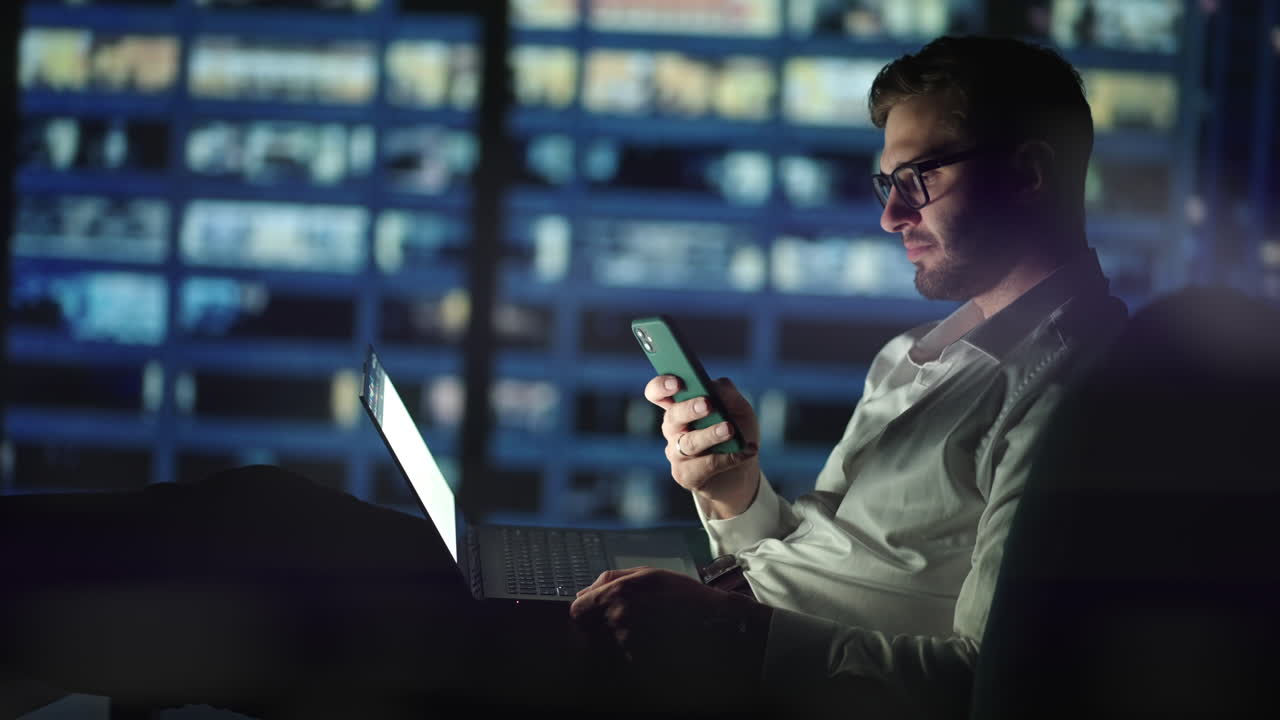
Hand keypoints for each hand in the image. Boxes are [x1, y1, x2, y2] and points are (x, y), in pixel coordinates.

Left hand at [569, 567, 769, 685]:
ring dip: (615, 642)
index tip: (595, 614)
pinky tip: (649, 647)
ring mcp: (628, 642)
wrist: (715, 623)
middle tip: (625, 624)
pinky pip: (621, 659)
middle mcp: (618, 617)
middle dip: (599, 627)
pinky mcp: (638, 661)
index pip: (577, 610)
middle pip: (588, 630)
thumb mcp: (648, 574)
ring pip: (604, 647)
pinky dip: (629, 655)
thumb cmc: (684, 596)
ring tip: (643, 635)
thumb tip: (583, 592)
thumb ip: (610, 579)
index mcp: (617, 593)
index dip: (586, 612)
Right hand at [644, 375, 760, 518]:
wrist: (743, 470)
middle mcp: (673, 428)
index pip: (658, 392)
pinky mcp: (685, 475)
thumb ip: (727, 393)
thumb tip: (713, 386)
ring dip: (710, 435)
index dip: (661, 386)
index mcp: (680, 405)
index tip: (677, 382)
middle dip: (689, 409)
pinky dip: (726, 458)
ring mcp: (676, 453)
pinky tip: (744, 452)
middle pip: (672, 416)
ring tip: (730, 430)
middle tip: (708, 404)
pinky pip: (703, 465)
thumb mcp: (739, 408)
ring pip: (688, 443)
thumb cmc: (737, 433)